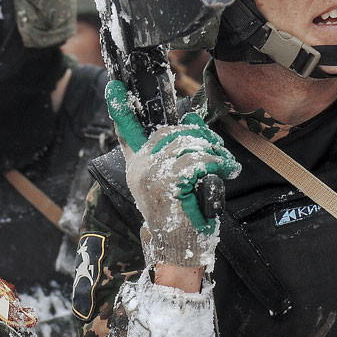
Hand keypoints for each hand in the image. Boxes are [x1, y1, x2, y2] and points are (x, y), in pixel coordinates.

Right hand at [106, 80, 239, 267]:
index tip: (113, 86)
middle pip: (166, 132)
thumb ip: (179, 154)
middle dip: (195, 135)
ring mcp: (151, 175)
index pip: (124, 133)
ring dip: (210, 150)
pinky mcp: (168, 183)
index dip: (119, 109)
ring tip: (223, 161)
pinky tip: (224, 169)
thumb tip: (194, 122)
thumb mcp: (175, 182)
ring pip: (184, 144)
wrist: (177, 250)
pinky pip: (196, 161)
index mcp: (135, 167)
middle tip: (214, 148)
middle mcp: (138, 168)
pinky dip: (215, 162)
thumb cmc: (180, 217)